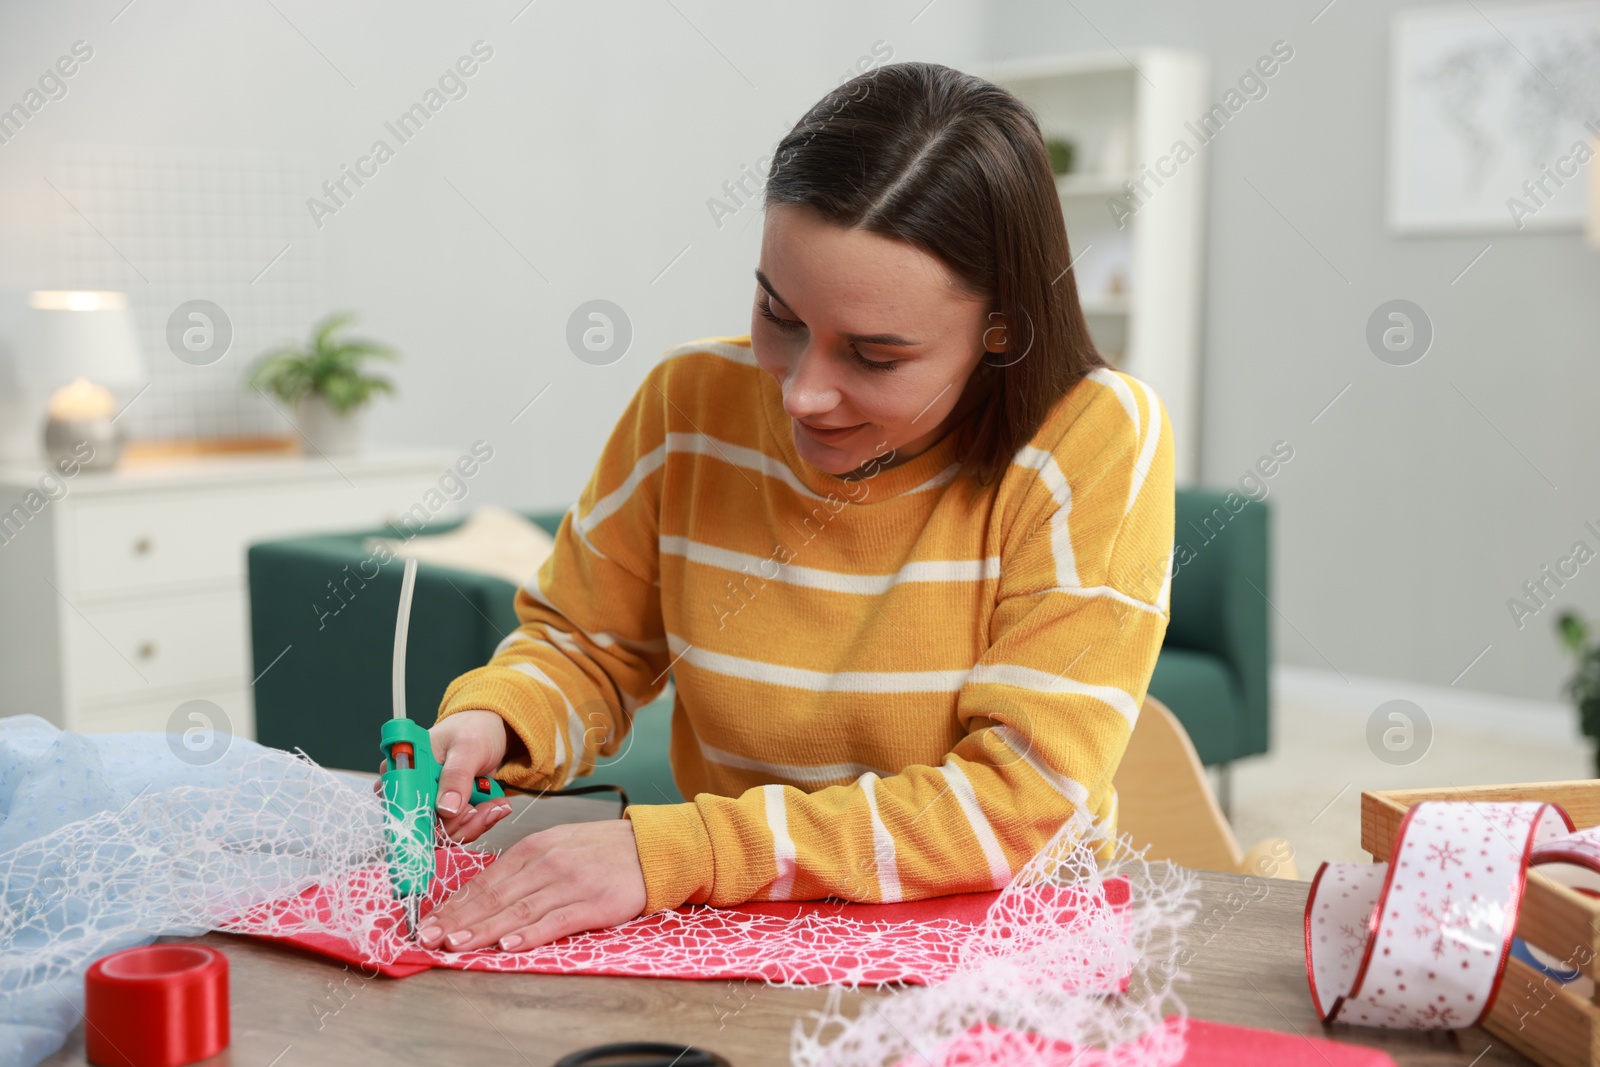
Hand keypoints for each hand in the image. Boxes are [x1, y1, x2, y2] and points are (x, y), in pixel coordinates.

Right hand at [372, 709, 515, 842]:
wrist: (490, 730)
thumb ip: (457, 776)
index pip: (405, 808)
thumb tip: (446, 808)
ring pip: (447, 833)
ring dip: (476, 822)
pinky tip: (494, 806)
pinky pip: (461, 828)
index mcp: (405, 769)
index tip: (459, 812)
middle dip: (461, 823)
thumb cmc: (473, 730)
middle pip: (426, 828)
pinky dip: (481, 820)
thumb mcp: (468, 747)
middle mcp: (414, 790)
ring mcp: (432, 803)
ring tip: (495, 804)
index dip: (431, 820)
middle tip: (486, 808)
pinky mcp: (449, 812)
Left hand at [415, 819, 646, 951]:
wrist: (653, 847)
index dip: (455, 902)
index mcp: (536, 847)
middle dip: (459, 918)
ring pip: (520, 909)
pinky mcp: (596, 903)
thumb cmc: (602, 850)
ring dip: (485, 929)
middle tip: (431, 937)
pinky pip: (557, 920)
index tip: (429, 921)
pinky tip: (510, 945)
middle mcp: (549, 863)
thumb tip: (483, 893)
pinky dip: (531, 934)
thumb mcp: (559, 844)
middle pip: (496, 894)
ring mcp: (572, 883)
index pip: (486, 879)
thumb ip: (524, 867)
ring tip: (458, 945)